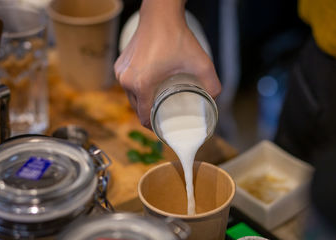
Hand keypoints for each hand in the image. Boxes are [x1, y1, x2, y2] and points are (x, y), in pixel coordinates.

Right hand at [114, 1, 220, 127]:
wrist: (161, 14)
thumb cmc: (177, 37)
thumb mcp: (202, 64)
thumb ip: (213, 86)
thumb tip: (214, 101)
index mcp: (141, 84)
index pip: (144, 117)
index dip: (154, 127)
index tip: (165, 129)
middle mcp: (126, 79)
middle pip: (137, 108)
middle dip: (151, 115)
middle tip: (166, 116)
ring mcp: (121, 71)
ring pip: (131, 97)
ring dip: (143, 103)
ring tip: (159, 104)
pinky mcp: (120, 64)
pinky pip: (128, 84)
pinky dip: (138, 90)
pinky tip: (150, 90)